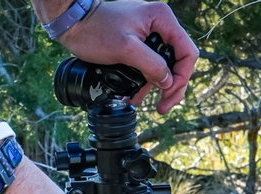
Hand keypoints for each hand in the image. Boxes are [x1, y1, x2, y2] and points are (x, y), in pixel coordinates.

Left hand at [56, 0, 197, 112]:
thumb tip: (168, 82)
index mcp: (162, 19)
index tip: (169, 94)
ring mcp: (150, 33)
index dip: (182, 76)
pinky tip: (135, 95)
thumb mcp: (125, 50)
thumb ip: (151, 65)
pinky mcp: (140, 42)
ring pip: (164, 65)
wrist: (74, 23)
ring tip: (143, 103)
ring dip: (156, 86)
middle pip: (178, 61)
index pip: (187, 51)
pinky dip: (145, 80)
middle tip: (162, 106)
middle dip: (171, 86)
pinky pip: (149, 63)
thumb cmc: (95, 30)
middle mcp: (160, 24)